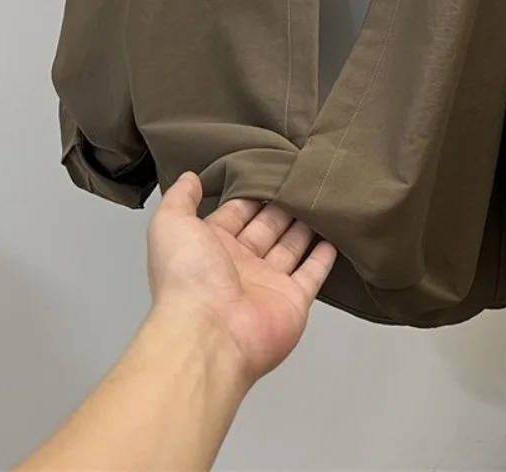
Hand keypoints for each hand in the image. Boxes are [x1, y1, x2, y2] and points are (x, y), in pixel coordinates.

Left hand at [146, 173, 336, 386]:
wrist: (210, 334)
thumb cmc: (188, 276)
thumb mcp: (171, 224)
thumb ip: (180, 198)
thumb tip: (190, 176)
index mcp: (211, 246)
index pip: (236, 213)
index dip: (252, 193)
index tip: (271, 170)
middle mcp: (240, 265)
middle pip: (267, 227)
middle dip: (282, 206)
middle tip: (301, 180)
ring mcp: (268, 284)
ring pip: (291, 247)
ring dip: (305, 225)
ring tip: (320, 198)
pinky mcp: (294, 300)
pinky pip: (312, 273)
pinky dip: (323, 257)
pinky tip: (334, 236)